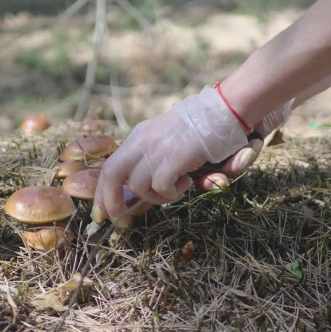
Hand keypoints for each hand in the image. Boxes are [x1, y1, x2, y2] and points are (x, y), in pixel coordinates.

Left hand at [92, 85, 291, 226]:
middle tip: (121, 222)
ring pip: (138, 186)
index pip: (110, 167)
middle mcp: (143, 140)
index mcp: (140, 136)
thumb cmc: (205, 130)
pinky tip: (186, 182)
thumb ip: (157, 167)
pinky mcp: (174, 156)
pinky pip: (160, 186)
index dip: (103, 193)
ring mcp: (157, 147)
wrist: (227, 108)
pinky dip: (171, 192)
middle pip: (111, 175)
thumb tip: (139, 199)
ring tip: (177, 188)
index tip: (103, 214)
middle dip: (111, 203)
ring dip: (156, 197)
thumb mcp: (172, 145)